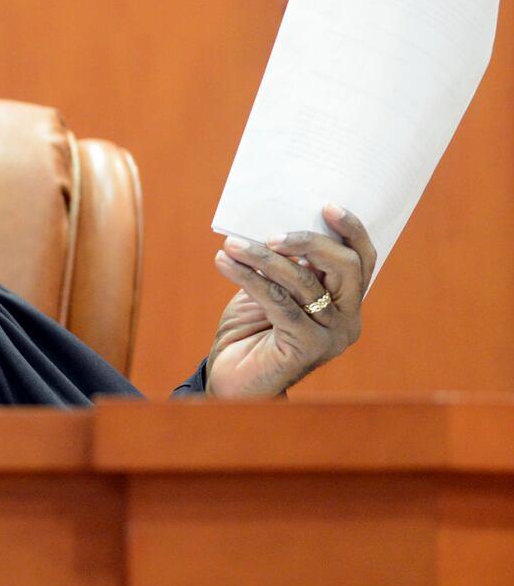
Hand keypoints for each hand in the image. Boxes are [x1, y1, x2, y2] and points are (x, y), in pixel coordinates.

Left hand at [205, 205, 376, 397]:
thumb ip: (283, 264)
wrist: (231, 380)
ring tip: (231, 246)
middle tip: (269, 235)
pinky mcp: (307, 348)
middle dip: (307, 242)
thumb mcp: (270, 289)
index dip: (351, 231)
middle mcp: (347, 320)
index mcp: (346, 302)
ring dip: (262, 258)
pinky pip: (279, 302)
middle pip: (344, 266)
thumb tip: (272, 224)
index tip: (327, 206)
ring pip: (304, 282)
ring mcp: (331, 336)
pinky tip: (224, 263)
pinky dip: (249, 278)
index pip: (362, 261)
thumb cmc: (249, 330)